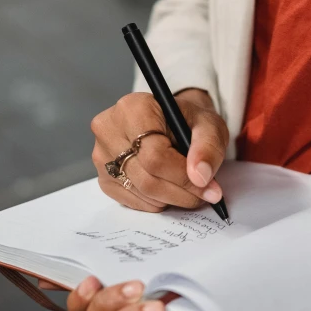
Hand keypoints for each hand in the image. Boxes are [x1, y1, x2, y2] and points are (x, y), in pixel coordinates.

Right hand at [90, 89, 228, 211]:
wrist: (171, 123)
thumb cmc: (188, 122)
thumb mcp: (209, 125)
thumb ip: (208, 148)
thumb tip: (200, 177)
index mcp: (133, 108)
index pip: (156, 156)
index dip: (184, 178)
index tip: (208, 188)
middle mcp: (109, 129)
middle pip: (147, 178)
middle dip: (181, 192)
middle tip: (206, 194)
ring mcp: (102, 155)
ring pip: (141, 192)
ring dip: (171, 199)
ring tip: (189, 189)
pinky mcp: (103, 177)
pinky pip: (132, 201)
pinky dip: (157, 202)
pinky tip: (169, 187)